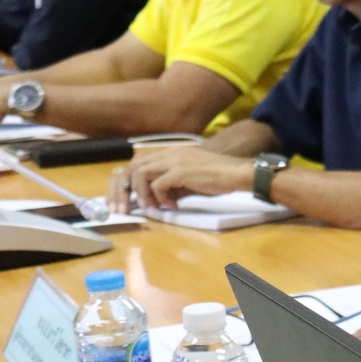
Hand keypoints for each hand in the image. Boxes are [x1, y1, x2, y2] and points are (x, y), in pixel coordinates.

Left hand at [128, 146, 252, 209]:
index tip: (125, 199)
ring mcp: (173, 161)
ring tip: (150, 208)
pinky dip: (159, 198)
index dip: (126, 181)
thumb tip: (156, 199)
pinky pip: (157, 185)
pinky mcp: (180, 171)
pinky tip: (172, 205)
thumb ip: (171, 184)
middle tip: (124, 208)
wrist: (236, 172)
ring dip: (141, 194)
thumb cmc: (218, 177)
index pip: (137, 162)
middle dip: (123, 189)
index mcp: (169, 153)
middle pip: (132, 167)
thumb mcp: (189, 177)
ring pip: (140, 175)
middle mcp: (168, 154)